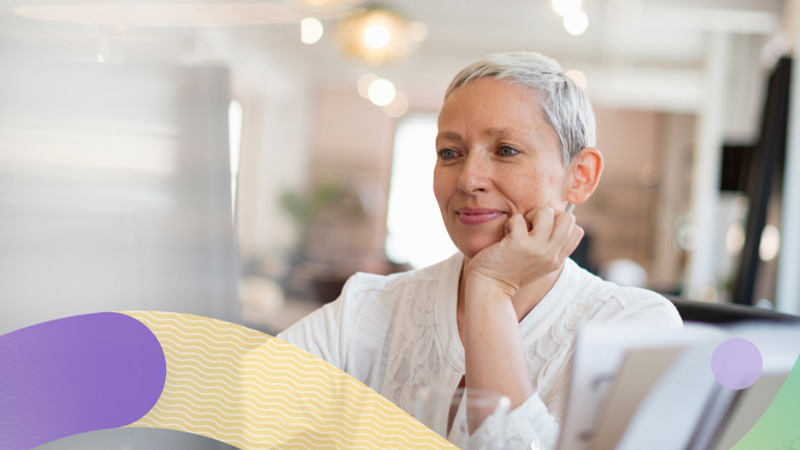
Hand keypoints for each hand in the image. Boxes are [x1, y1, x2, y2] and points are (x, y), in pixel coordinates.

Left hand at [466, 207, 583, 297]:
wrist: (490, 288)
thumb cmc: (510, 271)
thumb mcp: (538, 264)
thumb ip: (550, 248)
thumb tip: (555, 219)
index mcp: (557, 260)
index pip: (577, 231)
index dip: (561, 222)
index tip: (544, 228)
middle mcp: (550, 255)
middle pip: (568, 218)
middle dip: (549, 214)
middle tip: (532, 225)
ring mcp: (536, 249)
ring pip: (546, 212)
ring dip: (530, 215)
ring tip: (519, 228)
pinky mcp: (518, 243)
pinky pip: (519, 218)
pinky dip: (511, 222)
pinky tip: (505, 234)